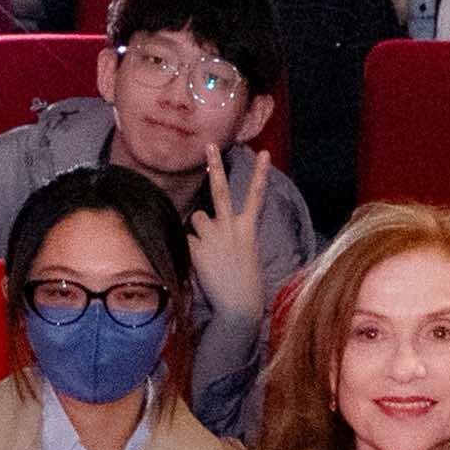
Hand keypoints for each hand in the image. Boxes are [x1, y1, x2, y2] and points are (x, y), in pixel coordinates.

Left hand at [186, 137, 273, 323]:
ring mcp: (213, 235)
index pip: (256, 195)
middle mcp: (231, 226)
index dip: (260, 173)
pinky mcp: (197, 247)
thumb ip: (230, 234)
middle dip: (214, 165)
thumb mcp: (246, 253)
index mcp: (248, 228)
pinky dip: (188, 249)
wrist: (239, 304)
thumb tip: (205, 223)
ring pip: (196, 218)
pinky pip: (185, 240)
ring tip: (207, 251)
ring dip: (197, 230)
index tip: (264, 153)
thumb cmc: (245, 283)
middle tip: (209, 145)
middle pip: (219, 190)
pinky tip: (198, 264)